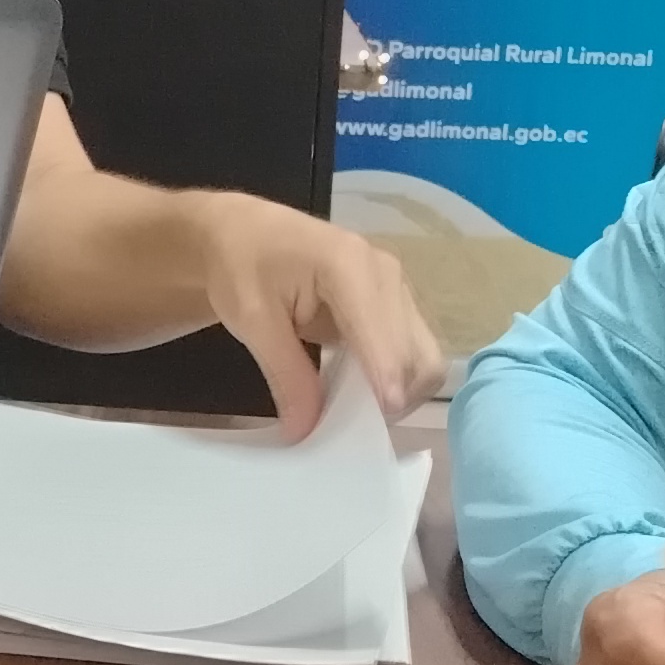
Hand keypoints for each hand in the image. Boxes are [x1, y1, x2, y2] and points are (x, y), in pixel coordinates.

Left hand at [187, 196, 446, 435]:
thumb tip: (306, 430)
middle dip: (396, 393)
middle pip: (417, 348)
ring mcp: (396, 289)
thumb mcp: (251, 320)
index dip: (387, 373)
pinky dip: (393, 380)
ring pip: (422, 355)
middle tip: (357, 429)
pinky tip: (360, 395)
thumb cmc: (242, 265)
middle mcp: (386, 274)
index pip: (380, 328)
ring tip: (356, 415)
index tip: (385, 413)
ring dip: (399, 391)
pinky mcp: (394, 307)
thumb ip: (285, 374)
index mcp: (349, 264)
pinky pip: (410, 353)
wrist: (244, 234)